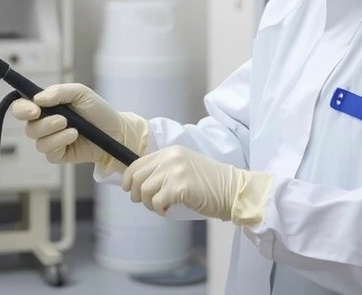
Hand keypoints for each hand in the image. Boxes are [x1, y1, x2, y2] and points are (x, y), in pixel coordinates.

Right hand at [10, 83, 147, 170]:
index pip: (21, 107)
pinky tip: (74, 136)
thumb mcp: (81, 92)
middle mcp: (45, 123)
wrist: (115, 131)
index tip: (34, 110)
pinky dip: (60, 143)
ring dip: (55, 133)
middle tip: (62, 119)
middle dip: (43, 124)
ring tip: (74, 128)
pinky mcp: (58, 154)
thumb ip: (59, 92)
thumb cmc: (97, 110)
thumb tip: (37, 98)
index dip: (21, 109)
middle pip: (28, 127)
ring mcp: (51, 140)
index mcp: (46, 106)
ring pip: (38, 141)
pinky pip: (49, 153)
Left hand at [121, 145, 273, 225]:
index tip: (129, 189)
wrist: (234, 190)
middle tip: (147, 202)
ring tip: (162, 206)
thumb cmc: (211, 183)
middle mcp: (170, 158)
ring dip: (149, 203)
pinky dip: (160, 209)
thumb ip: (165, 169)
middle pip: (137, 177)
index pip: (137, 163)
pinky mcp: (179, 187)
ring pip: (144, 191)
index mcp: (170, 151)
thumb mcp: (185, 167)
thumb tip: (140, 182)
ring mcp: (175, 171)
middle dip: (137, 194)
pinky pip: (157, 202)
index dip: (128, 178)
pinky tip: (170, 209)